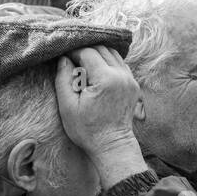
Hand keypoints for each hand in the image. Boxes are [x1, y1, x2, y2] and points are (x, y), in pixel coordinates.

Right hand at [54, 46, 141, 162]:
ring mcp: (130, 79)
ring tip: (84, 66)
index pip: (88, 52)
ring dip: (97, 55)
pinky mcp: (133, 84)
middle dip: (85, 51)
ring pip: (112, 54)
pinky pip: (120, 64)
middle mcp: (121, 75)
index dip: (73, 52)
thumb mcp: (67, 106)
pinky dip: (108, 63)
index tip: (64, 58)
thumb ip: (63, 78)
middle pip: (101, 49)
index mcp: (105, 79)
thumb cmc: (87, 130)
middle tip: (72, 61)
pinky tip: (97, 73)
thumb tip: (63, 58)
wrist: (112, 146)